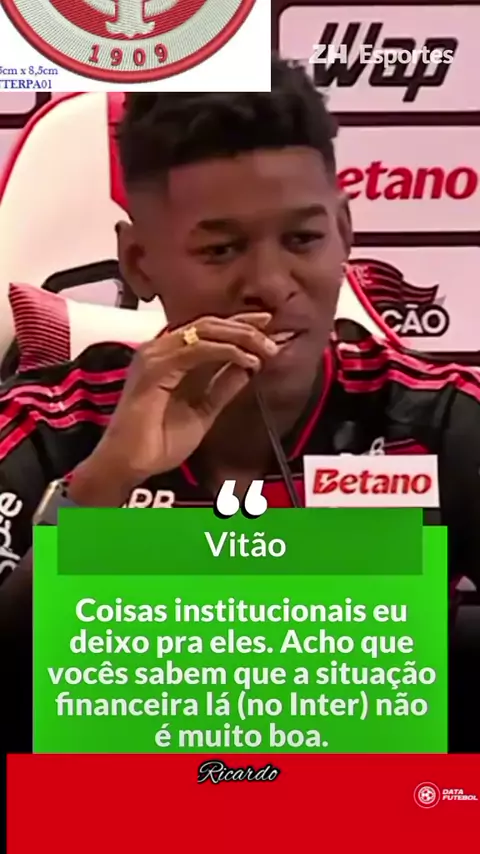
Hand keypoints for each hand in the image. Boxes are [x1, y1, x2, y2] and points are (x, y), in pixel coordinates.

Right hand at [69, 313, 277, 504]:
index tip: (268, 329)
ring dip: (240, 336)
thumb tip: (248, 367)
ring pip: (205, 330)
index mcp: (171, 358)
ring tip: (265, 348)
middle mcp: (161, 349)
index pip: (209, 332)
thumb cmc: (157, 442)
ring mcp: (155, 355)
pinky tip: (244, 359)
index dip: (240, 327)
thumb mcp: (204, 411)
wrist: (128, 463)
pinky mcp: (154, 366)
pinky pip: (197, 349)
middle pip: (209, 324)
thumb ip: (223, 387)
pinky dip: (225, 351)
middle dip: (245, 326)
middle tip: (272, 332)